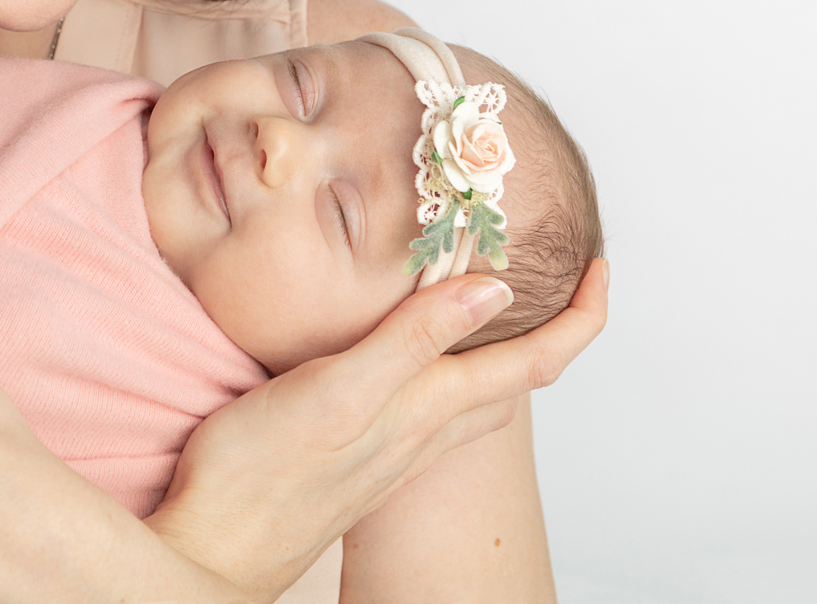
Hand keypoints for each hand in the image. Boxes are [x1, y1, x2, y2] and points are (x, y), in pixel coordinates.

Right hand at [149, 259, 609, 598]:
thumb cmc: (262, 474)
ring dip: (502, 351)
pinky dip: (447, 369)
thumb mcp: (340, 390)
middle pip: (515, 380)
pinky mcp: (358, 455)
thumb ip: (413, 339)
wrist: (215, 547)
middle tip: (563, 280)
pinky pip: (430, 408)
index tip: (602, 269)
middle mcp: (421, 431)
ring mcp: (391, 448)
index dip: (579, 317)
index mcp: (426, 408)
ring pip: (475, 398)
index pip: (533, 361)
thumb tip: (494, 289)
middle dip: (553, 330)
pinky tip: (414, 360)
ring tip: (501, 308)